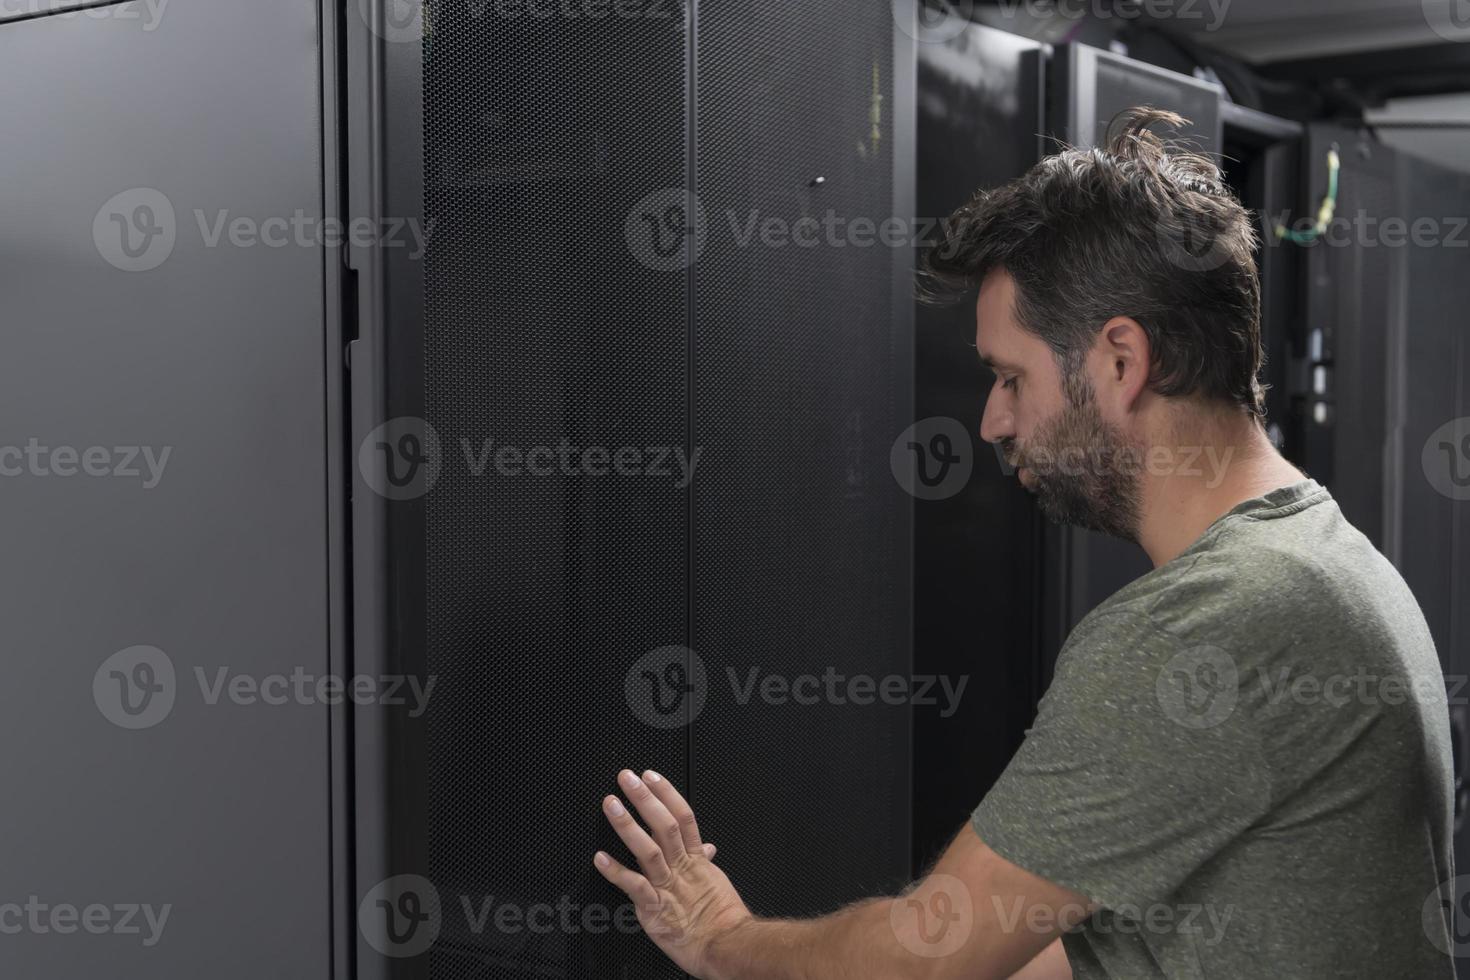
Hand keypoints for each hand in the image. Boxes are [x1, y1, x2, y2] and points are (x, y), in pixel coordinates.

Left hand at [594, 769, 751, 978]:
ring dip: (628, 825)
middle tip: (626, 779)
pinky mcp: (656, 909)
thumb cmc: (722, 920)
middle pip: (664, 825)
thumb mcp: (715, 883)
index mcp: (696, 861)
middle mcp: (682, 869)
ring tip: (612, 806)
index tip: (651, 776)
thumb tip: (705, 847)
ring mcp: (669, 887)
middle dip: (644, 799)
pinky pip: (635, 887)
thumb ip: (704, 862)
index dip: (667, 794)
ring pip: (648, 849)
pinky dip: (617, 872)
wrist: (727, 948)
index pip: (683, 817)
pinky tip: (601, 858)